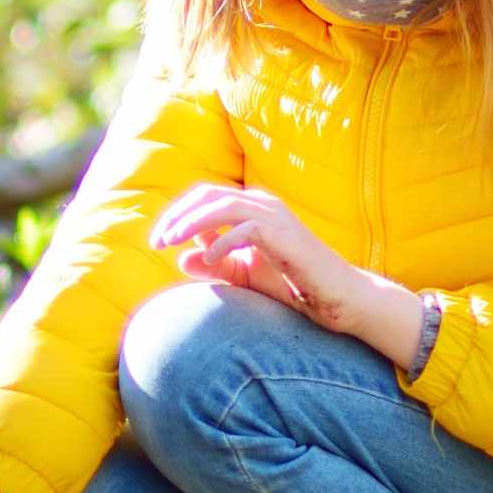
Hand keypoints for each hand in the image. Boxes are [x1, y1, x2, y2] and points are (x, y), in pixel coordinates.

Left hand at [148, 184, 412, 340]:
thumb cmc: (291, 284)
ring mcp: (275, 217)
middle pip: (208, 195)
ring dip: (193, 223)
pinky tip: (209, 259)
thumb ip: (214, 266)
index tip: (157, 241)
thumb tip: (181, 257)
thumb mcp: (243, 276)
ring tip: (172, 242)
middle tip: (158, 241)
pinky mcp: (286, 236)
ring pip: (224, 205)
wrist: (335, 298)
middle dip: (178, 215)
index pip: (204, 197)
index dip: (176, 214)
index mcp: (251, 208)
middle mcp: (262, 204)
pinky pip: (247, 229)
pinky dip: (224, 242)